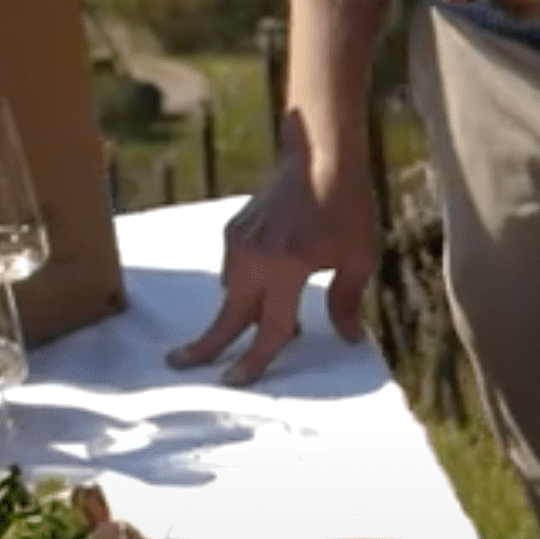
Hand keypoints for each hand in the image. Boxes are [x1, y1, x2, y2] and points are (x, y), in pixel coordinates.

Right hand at [167, 134, 378, 385]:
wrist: (321, 157)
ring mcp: (240, 242)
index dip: (256, 360)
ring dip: (245, 313)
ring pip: (233, 292)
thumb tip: (348, 338)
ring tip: (279, 325)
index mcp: (287, 267)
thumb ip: (347, 300)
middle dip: (206, 345)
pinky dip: (247, 286)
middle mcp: (256, 257)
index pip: (271, 328)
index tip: (235, 381)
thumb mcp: (359, 256)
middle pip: (229, 315)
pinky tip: (273, 288)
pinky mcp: (235, 229)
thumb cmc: (347, 206)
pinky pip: (234, 270)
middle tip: (180, 364)